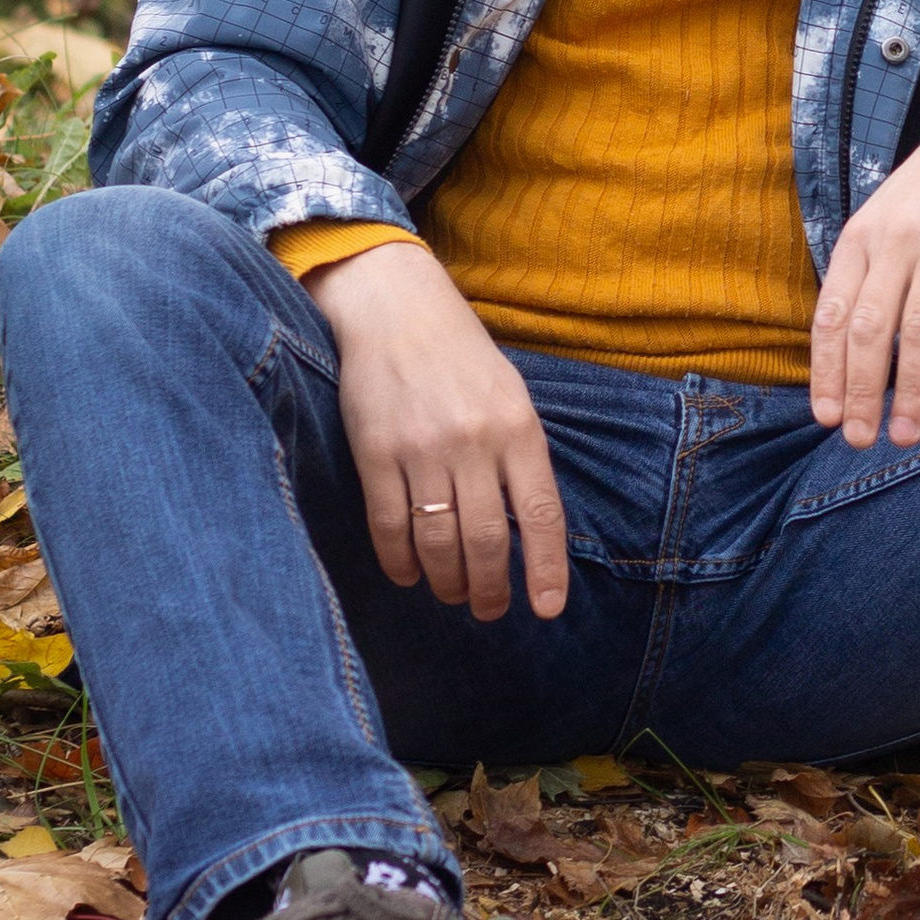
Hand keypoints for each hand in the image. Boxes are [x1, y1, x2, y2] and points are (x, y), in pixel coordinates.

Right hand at [307, 240, 567, 622]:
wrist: (396, 310)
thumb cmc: (461, 356)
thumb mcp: (510, 396)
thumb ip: (521, 456)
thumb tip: (528, 529)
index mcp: (518, 428)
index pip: (540, 514)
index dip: (545, 568)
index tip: (544, 609)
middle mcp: (473, 442)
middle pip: (485, 540)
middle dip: (488, 588)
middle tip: (488, 609)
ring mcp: (421, 449)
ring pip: (437, 541)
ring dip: (446, 582)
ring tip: (451, 595)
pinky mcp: (375, 453)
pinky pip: (388, 526)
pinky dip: (399, 561)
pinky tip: (408, 574)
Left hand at [813, 90, 919, 446]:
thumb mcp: (884, 219)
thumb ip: (866, 274)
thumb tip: (847, 351)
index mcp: (860, 238)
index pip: (833, 316)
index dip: (827, 372)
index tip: (828, 417)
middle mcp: (894, 241)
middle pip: (870, 331)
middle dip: (863, 393)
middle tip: (863, 440)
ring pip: (919, 330)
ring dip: (912, 391)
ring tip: (908, 434)